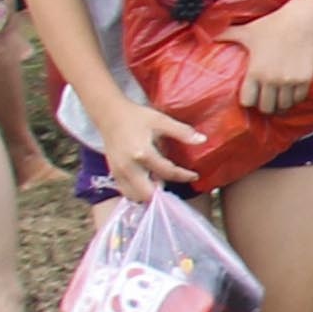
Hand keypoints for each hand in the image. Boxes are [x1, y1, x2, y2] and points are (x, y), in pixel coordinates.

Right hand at [89, 95, 205, 201]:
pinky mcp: (113, 174)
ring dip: (149, 194)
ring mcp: (119, 172)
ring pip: (135, 196)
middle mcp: (129, 167)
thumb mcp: (161, 120)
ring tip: (161, 183)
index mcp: (142, 154)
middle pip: (148, 194)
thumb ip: (182, 132)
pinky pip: (126, 191)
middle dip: (164, 194)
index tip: (195, 175)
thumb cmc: (137, 117)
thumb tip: (203, 140)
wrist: (110, 115)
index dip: (184, 176)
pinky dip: (138, 192)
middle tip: (175, 184)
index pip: (167, 173)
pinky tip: (147, 182)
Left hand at [234, 13, 312, 112]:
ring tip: (279, 100)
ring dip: (280, 105)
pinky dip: (295, 99)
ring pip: (283, 106)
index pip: (248, 101)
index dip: (248, 101)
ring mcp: (289, 81)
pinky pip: (299, 99)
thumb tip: (208, 34)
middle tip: (265, 100)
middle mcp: (272, 79)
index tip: (251, 97)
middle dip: (265, 105)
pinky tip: (292, 94)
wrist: (301, 21)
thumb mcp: (247, 30)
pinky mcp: (304, 79)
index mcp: (255, 71)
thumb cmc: (273, 24)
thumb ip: (227, 34)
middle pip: (266, 107)